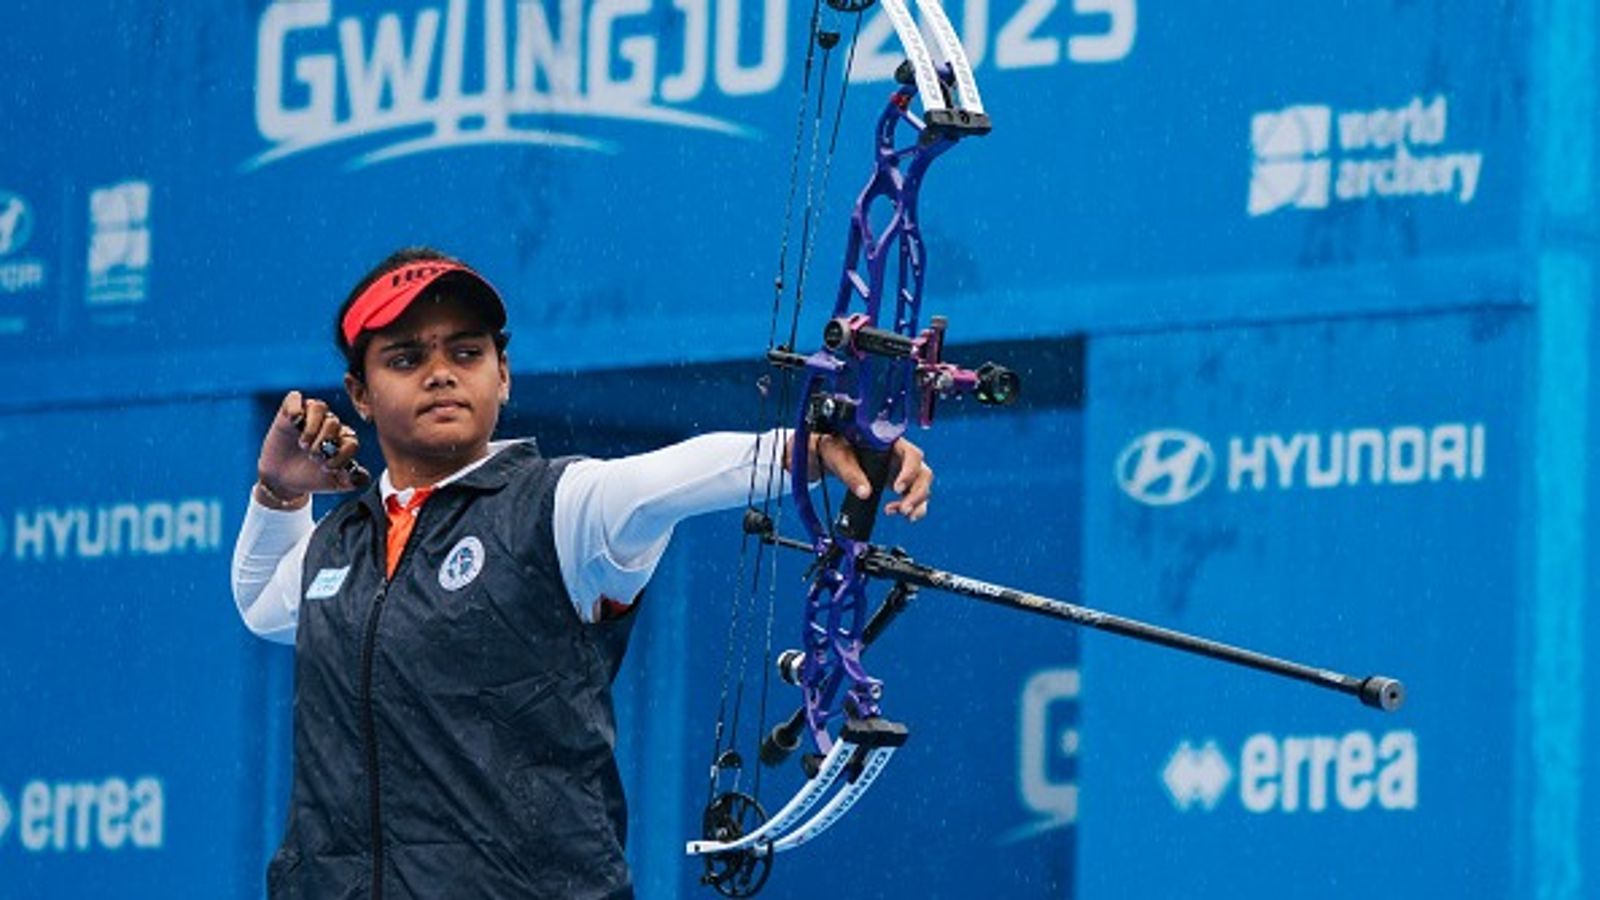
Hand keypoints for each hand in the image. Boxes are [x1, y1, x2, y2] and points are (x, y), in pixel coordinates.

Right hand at [255, 391, 363, 507]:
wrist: (282, 479)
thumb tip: (364, 477)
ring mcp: (309, 416)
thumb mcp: (333, 483)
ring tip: (303, 445)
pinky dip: (295, 408)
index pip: (351, 440)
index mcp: (343, 439)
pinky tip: (292, 423)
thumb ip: (352, 481)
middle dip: (322, 443)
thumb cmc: (310, 477)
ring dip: (311, 429)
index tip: (327, 468)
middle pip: (334, 423)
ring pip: (319, 407)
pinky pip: (295, 397)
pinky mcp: (289, 411)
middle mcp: (329, 424)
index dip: (340, 455)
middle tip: (313, 457)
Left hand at [802, 433, 933, 521]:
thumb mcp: (840, 456)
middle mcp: (901, 456)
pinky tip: (900, 513)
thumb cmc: (838, 448)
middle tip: (904, 508)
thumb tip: (864, 492)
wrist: (834, 455)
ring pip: (921, 487)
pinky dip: (913, 508)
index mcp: (892, 443)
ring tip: (902, 513)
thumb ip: (851, 473)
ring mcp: (902, 470)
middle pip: (923, 473)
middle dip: (917, 493)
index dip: (909, 472)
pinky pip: (914, 497)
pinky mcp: (900, 484)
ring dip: (916, 503)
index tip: (897, 488)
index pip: (912, 455)